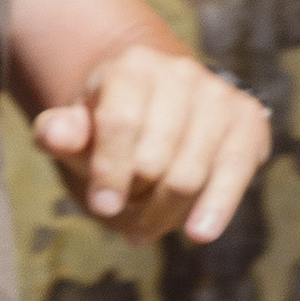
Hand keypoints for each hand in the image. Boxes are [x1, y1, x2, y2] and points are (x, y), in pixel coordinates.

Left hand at [34, 45, 271, 243]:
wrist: (163, 108)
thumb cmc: (112, 127)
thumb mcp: (80, 130)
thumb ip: (61, 133)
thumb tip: (52, 134)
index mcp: (132, 67)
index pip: (122, 122)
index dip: (110, 170)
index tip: (102, 207)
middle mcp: (180, 72)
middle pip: (154, 159)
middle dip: (136, 197)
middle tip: (125, 215)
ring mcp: (218, 95)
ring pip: (189, 175)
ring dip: (163, 212)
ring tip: (146, 226)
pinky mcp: (247, 119)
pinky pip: (234, 173)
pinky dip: (216, 207)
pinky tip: (198, 233)